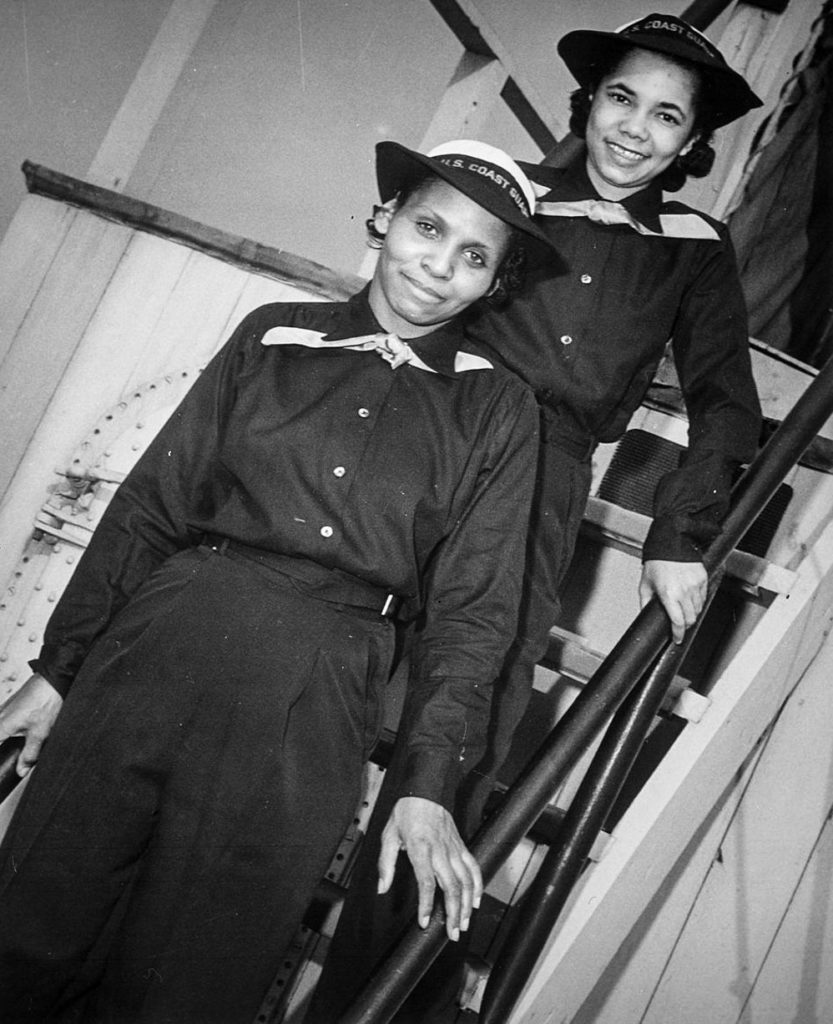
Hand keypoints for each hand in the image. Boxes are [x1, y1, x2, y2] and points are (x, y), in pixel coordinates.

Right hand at [0, 673, 62, 776]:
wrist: (53, 679)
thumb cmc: (46, 702)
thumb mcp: (40, 734)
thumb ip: (29, 755)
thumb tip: (21, 771)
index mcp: (0, 726)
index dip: (2, 756)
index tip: (7, 763)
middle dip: (7, 747)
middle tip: (19, 756)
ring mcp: (3, 710)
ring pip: (2, 729)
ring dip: (9, 740)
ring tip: (26, 743)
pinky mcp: (11, 706)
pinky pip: (5, 721)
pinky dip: (11, 730)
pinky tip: (25, 731)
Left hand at [378, 796, 482, 941]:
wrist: (427, 790)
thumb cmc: (406, 812)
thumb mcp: (388, 835)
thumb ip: (385, 863)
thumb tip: (382, 888)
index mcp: (420, 848)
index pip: (426, 882)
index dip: (426, 905)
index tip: (424, 922)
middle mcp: (440, 850)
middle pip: (452, 886)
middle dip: (453, 913)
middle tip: (452, 933)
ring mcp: (453, 848)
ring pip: (466, 880)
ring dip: (466, 905)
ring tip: (463, 924)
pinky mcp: (461, 845)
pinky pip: (473, 867)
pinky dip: (478, 885)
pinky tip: (475, 901)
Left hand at [639, 559, 707, 643]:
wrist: (671, 543)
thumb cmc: (657, 561)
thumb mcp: (645, 583)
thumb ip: (645, 601)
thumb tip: (645, 614)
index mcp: (668, 594)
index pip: (678, 622)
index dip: (678, 634)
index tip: (677, 638)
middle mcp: (684, 591)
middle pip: (690, 618)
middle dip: (685, 626)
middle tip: (679, 626)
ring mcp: (695, 585)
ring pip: (698, 609)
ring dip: (692, 614)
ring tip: (684, 612)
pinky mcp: (703, 578)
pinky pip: (703, 597)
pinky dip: (698, 602)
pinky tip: (690, 600)